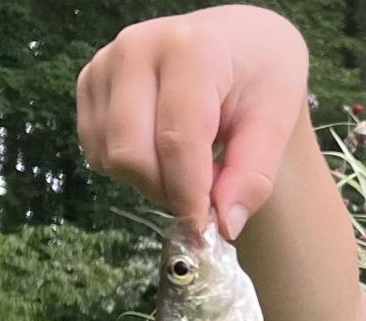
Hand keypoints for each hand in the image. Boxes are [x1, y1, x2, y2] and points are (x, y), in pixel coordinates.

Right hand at [76, 5, 308, 238]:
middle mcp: (137, 49)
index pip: (176, 140)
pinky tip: (157, 152)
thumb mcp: (276, 122)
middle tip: (201, 194)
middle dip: (167, 191)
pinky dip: (128, 170)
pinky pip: (96, 153)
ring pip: (111, 159)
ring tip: (184, 165)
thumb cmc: (258, 79)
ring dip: (148, 182)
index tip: (204, 230)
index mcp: (191, 50)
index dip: (188, 195)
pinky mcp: (89, 83)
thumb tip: (224, 225)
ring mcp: (106, 64)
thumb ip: (252, 176)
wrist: (236, 44)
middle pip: (132, 155)